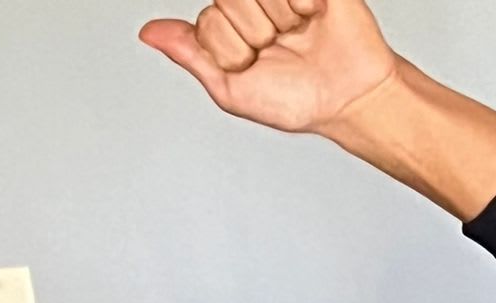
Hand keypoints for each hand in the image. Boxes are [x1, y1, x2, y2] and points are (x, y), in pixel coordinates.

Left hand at [139, 0, 398, 137]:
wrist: (348, 96)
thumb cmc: (294, 98)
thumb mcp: (231, 89)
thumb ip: (191, 55)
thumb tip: (148, 32)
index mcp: (225, 23)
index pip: (209, 22)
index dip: (233, 51)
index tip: (255, 65)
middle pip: (229, 0)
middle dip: (256, 34)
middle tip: (279, 48)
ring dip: (283, 20)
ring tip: (298, 34)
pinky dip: (304, 5)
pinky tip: (313, 16)